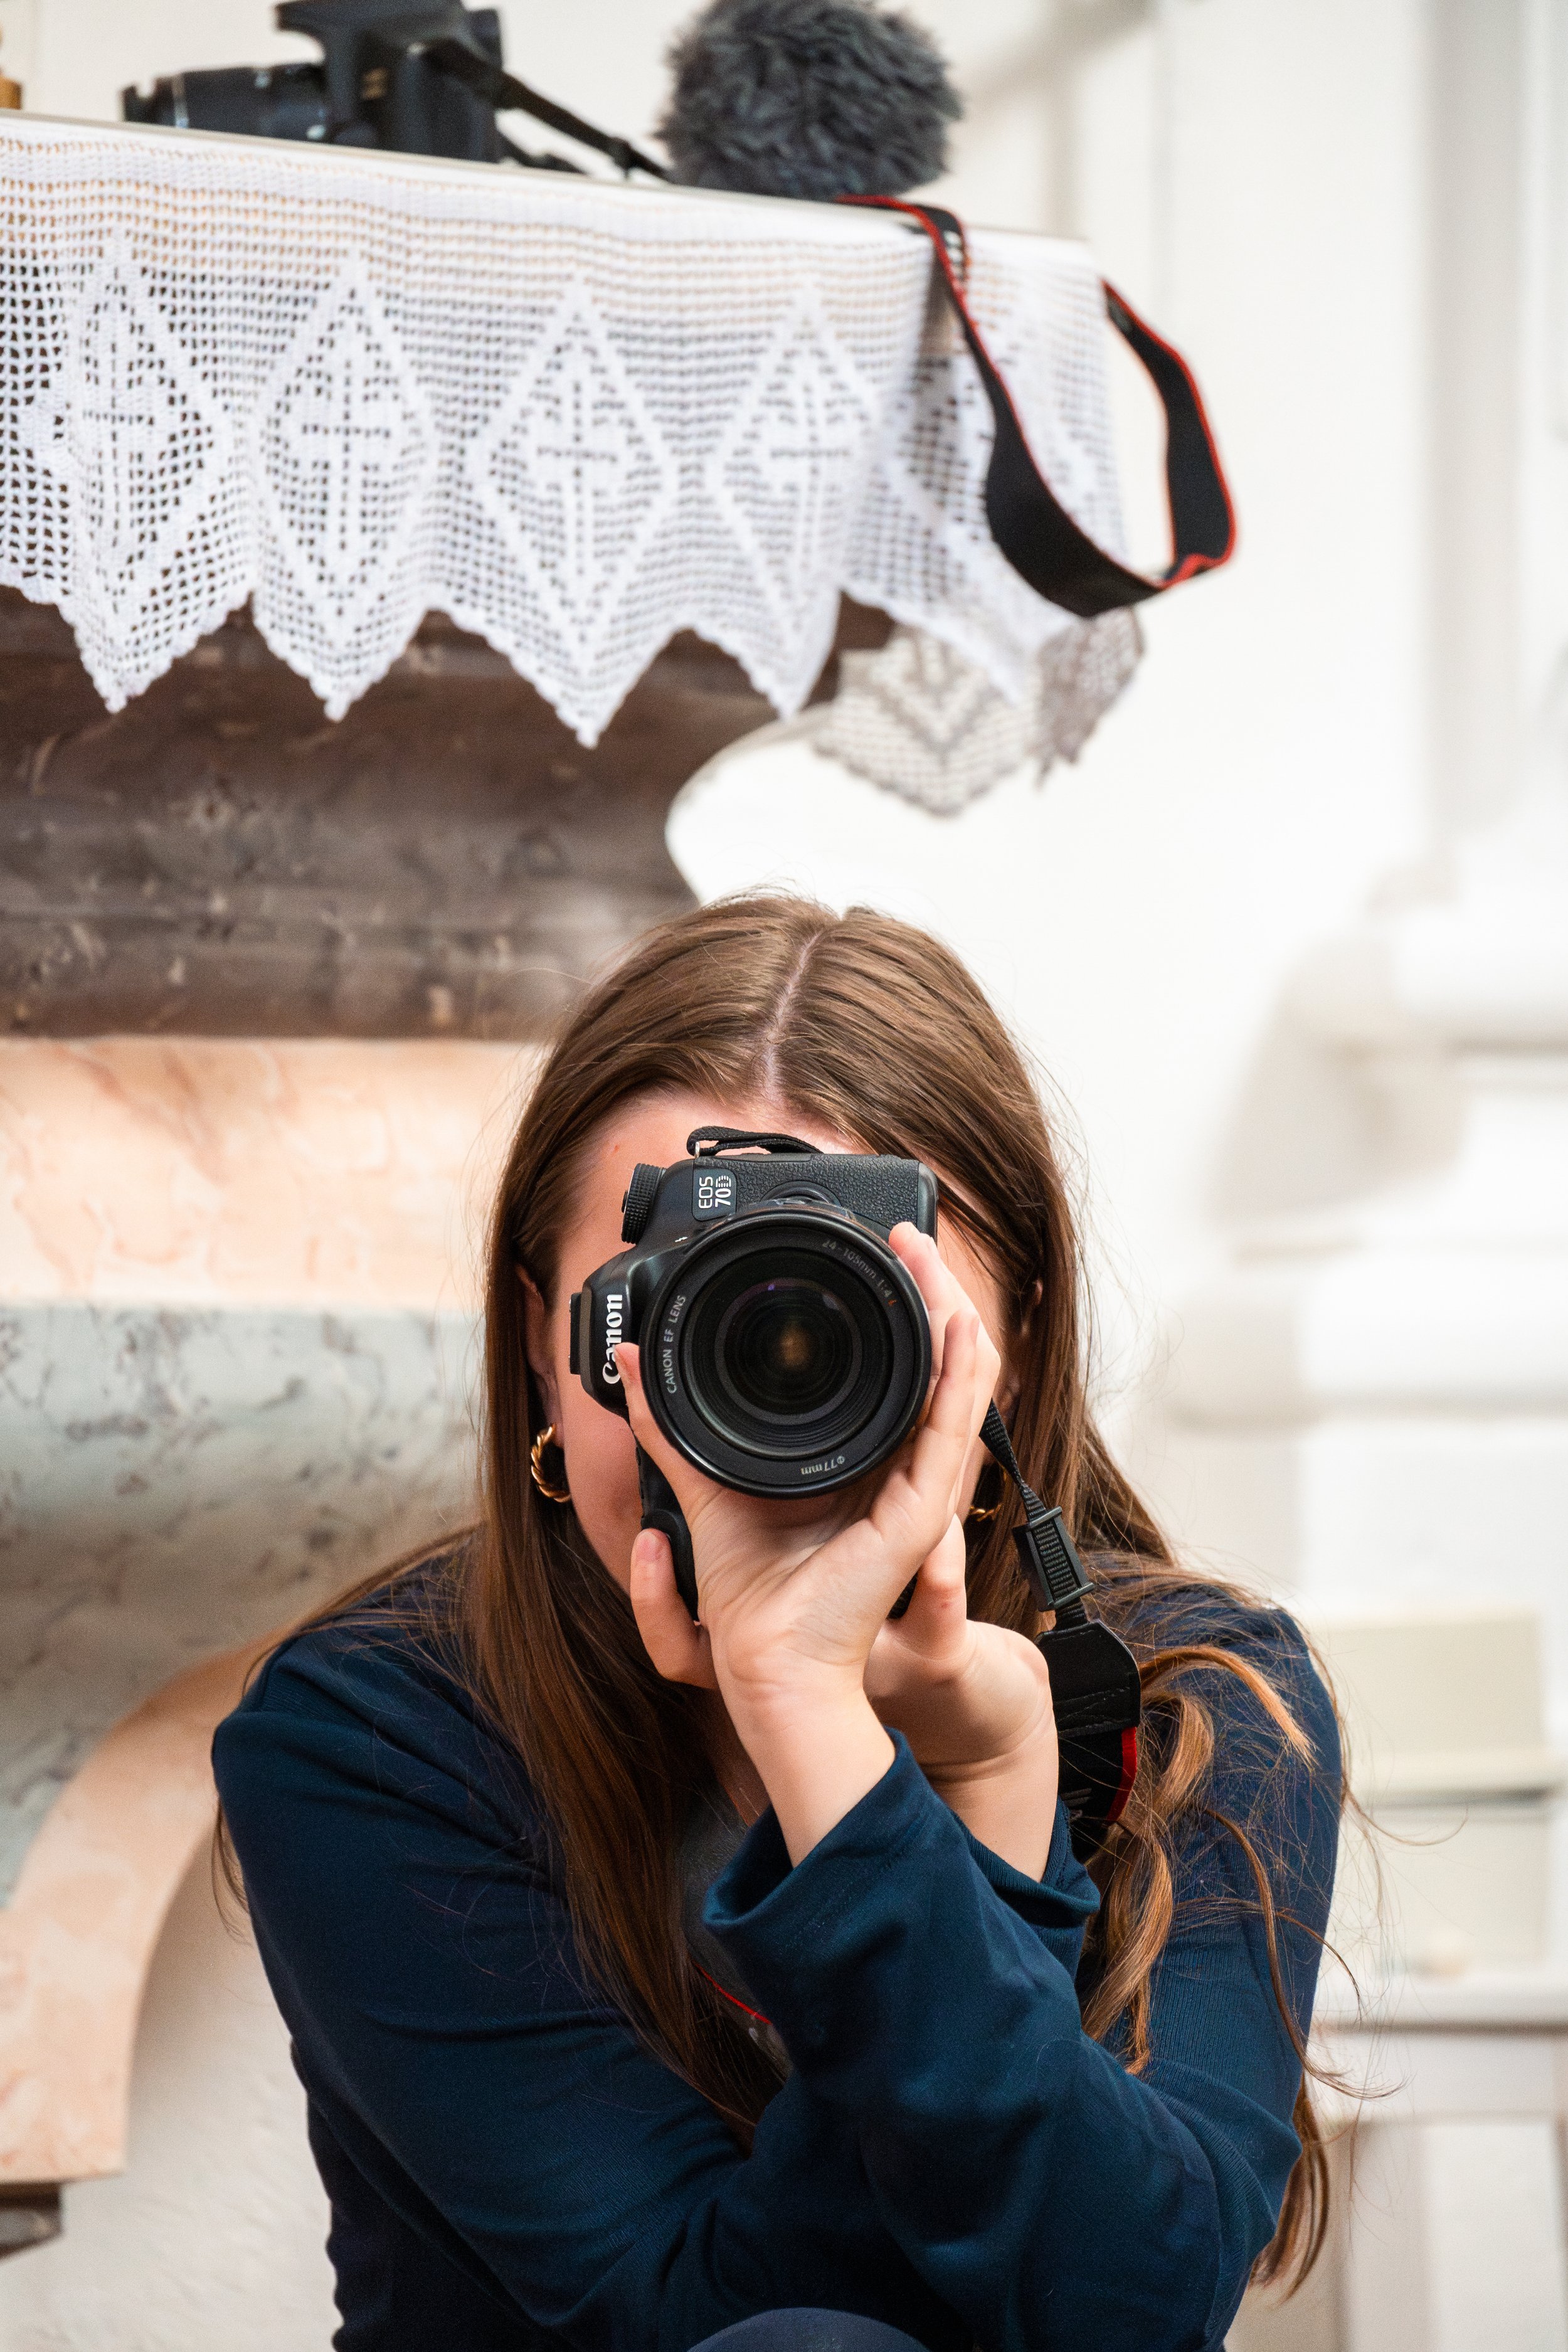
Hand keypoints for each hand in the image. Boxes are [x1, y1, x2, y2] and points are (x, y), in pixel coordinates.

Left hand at [621, 1226, 1055, 1870]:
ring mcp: (918, 1491)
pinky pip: (953, 1428)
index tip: (882, 1256)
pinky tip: (958, 1323)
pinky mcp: (921, 1512)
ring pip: (955, 1383)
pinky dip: (959, 1371)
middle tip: (914, 1238)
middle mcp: (899, 1473)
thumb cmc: (750, 1600)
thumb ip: (671, 1425)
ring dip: (949, 1313)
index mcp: (863, 1467)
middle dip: (931, 1294)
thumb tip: (633, 1364)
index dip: (903, 1313)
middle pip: (937, 1366)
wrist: (767, 1665)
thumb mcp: (704, 1485)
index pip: (903, 1376)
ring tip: (932, 1257)